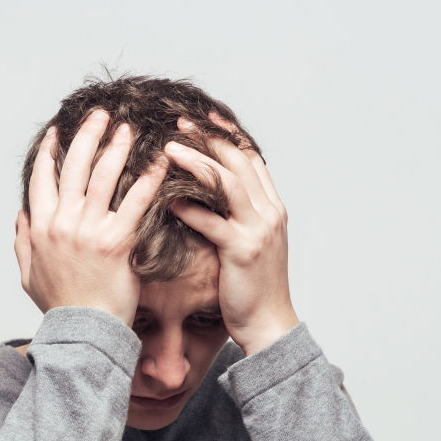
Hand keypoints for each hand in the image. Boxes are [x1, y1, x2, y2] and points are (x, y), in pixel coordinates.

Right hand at [14, 109, 169, 326]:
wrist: (82, 333)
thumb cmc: (59, 307)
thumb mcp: (28, 275)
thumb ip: (23, 241)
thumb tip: (20, 214)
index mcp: (40, 227)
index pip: (42, 178)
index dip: (50, 152)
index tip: (59, 132)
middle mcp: (62, 223)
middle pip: (75, 166)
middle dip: (88, 134)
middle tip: (101, 114)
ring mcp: (89, 231)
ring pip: (104, 176)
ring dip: (117, 146)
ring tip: (128, 128)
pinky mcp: (117, 243)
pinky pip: (136, 202)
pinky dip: (149, 179)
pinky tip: (160, 163)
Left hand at [164, 111, 298, 354]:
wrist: (269, 324)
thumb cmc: (252, 289)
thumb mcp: (250, 245)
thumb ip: (236, 218)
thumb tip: (207, 197)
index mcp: (272, 208)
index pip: (251, 158)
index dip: (226, 134)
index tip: (202, 117)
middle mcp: (269, 213)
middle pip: (239, 161)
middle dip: (208, 138)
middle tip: (178, 123)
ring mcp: (258, 231)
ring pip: (227, 183)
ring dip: (197, 163)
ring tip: (169, 149)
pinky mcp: (242, 251)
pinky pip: (212, 222)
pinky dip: (189, 208)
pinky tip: (167, 199)